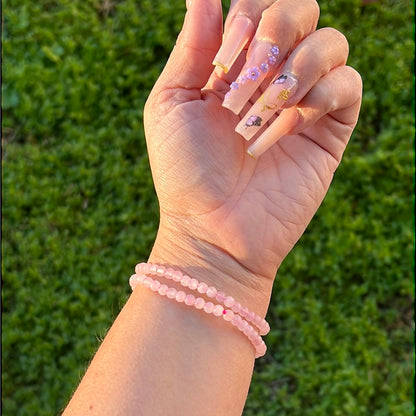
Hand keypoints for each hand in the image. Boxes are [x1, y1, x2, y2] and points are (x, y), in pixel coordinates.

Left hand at [144, 0, 361, 313]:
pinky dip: (318, 98)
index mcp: (235, 64)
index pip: (258, 3)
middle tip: (241, 86)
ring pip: (330, 42)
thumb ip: (192, 46)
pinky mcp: (330, 130)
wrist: (213, 230)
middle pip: (301, 8)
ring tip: (259, 115)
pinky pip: (348, 85)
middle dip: (273, 34)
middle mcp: (273, 76)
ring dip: (292, 72)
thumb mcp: (172, 103)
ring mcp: (305, 101)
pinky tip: (287, 128)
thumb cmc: (186, 171)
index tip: (223, 59)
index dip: (247, 15)